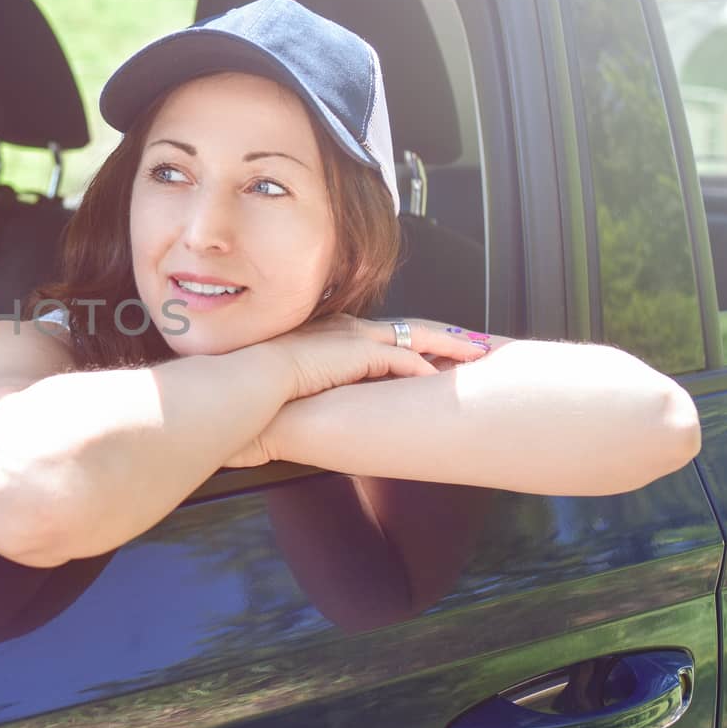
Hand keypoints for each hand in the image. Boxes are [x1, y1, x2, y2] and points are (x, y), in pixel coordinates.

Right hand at [257, 313, 489, 401]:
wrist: (254, 377)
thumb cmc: (261, 382)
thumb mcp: (289, 376)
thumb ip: (307, 381)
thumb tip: (308, 401)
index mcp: (330, 331)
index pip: (380, 332)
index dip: (409, 337)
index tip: (429, 345)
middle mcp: (347, 328)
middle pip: (407, 326)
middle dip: (441, 334)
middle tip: (470, 342)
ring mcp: (355, 337)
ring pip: (415, 337)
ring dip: (446, 347)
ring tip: (472, 357)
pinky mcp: (361, 353)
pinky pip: (405, 359)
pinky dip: (425, 369)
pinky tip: (442, 380)